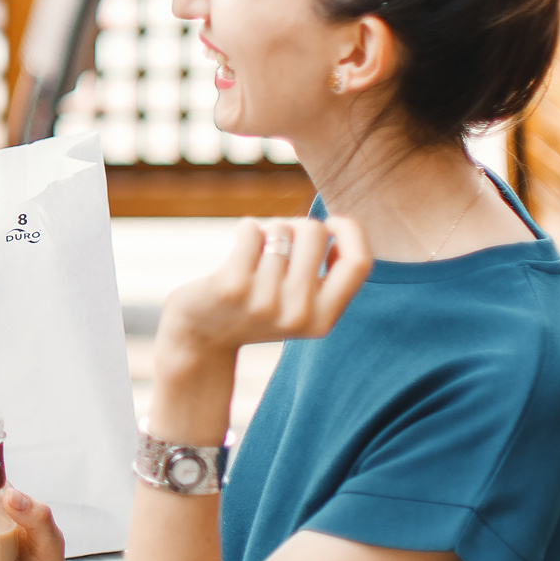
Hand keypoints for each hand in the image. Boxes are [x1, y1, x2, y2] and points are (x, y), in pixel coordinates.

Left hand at [155, 215, 370, 369]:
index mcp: (324, 321)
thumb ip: (324, 277)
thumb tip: (340, 227)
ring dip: (266, 231)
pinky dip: (246, 229)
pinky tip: (238, 248)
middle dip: (296, 224)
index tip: (332, 222)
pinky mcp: (232, 286)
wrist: (200, 337)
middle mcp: (298, 315)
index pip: (359, 262)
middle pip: (315, 232)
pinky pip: (251, 229)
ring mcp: (264, 302)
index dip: (350, 231)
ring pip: (280, 229)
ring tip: (254, 254)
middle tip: (277, 242)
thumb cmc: (256, 309)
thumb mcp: (300, 307)